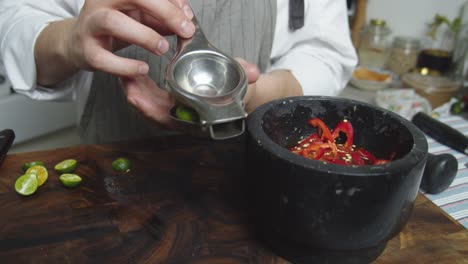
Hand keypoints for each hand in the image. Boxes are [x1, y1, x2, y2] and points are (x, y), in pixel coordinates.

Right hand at [36, 0, 195, 85]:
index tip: (188, 18)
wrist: (81, 43)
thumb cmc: (117, 26)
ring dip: (144, 36)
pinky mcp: (86, 51)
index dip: (171, 2)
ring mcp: (90, 25)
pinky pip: (104, 58)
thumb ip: (164, 15)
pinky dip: (126, 66)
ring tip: (163, 48)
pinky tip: (143, 68)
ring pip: (113, 22)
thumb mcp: (142, 15)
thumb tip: (187, 19)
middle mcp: (100, 2)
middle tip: (184, 30)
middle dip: (164, 12)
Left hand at [121, 58, 260, 127]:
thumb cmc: (238, 94)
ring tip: (127, 74)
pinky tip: (136, 75)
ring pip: (151, 107)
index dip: (151, 110)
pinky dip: (143, 89)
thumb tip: (253, 74)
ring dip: (137, 92)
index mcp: (199, 121)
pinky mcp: (173, 105)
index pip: (171, 120)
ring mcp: (178, 114)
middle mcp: (186, 121)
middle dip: (138, 98)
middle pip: (154, 114)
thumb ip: (247, 77)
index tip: (136, 97)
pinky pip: (153, 100)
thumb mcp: (243, 84)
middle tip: (126, 80)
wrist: (239, 98)